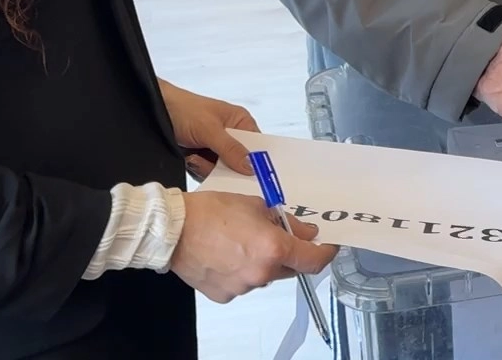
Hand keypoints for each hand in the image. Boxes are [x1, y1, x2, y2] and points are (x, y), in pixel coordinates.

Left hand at [159, 80, 257, 180]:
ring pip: (224, 171)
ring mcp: (217, 149)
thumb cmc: (185, 110)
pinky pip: (209, 173)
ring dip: (208, 168)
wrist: (155, 110)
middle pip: (241, 162)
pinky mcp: (203, 158)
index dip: (258, 161)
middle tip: (214, 166)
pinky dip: (199, 170)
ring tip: (195, 157)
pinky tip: (190, 159)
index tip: (255, 176)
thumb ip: (230, 148)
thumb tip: (252, 166)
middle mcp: (232, 136)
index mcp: (241, 122)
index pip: (257, 145)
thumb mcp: (209, 129)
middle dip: (227, 167)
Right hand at [172, 191, 336, 303]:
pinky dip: (242, 271)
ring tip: (243, 242)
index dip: (325, 252)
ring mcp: (242, 287)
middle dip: (290, 253)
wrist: (173, 229)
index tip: (327, 246)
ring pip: (265, 276)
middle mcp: (261, 273)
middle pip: (290, 269)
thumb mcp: (257, 205)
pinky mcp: (225, 295)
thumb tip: (306, 231)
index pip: (314, 260)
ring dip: (263, 262)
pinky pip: (243, 284)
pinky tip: (228, 255)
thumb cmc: (210, 212)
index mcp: (274, 249)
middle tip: (277, 235)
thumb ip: (287, 221)